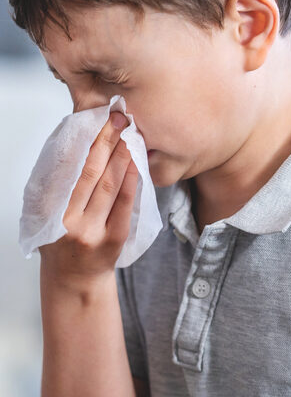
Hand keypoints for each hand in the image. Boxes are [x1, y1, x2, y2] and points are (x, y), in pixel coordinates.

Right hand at [39, 112, 137, 286]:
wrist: (74, 278)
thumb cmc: (61, 237)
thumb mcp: (48, 212)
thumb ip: (60, 183)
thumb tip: (80, 141)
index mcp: (49, 210)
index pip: (68, 168)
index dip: (85, 142)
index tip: (97, 120)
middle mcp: (68, 221)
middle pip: (91, 172)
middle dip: (106, 141)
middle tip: (119, 118)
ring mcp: (93, 231)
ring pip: (110, 185)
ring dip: (121, 155)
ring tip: (129, 133)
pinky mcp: (114, 239)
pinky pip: (126, 202)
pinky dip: (131, 178)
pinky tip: (136, 161)